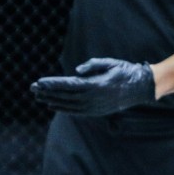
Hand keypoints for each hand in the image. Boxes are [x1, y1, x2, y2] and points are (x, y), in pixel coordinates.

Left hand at [31, 58, 155, 116]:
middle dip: (47, 92)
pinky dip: (63, 108)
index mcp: (96, 85)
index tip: (39, 82)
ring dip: (52, 100)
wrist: (141, 88)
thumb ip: (93, 65)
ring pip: (68, 105)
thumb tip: (76, 71)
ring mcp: (95, 107)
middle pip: (64, 96)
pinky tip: (53, 104)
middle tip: (32, 88)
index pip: (68, 85)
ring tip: (38, 96)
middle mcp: (93, 99)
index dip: (52, 84)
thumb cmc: (125, 71)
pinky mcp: (96, 111)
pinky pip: (76, 111)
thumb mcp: (110, 63)